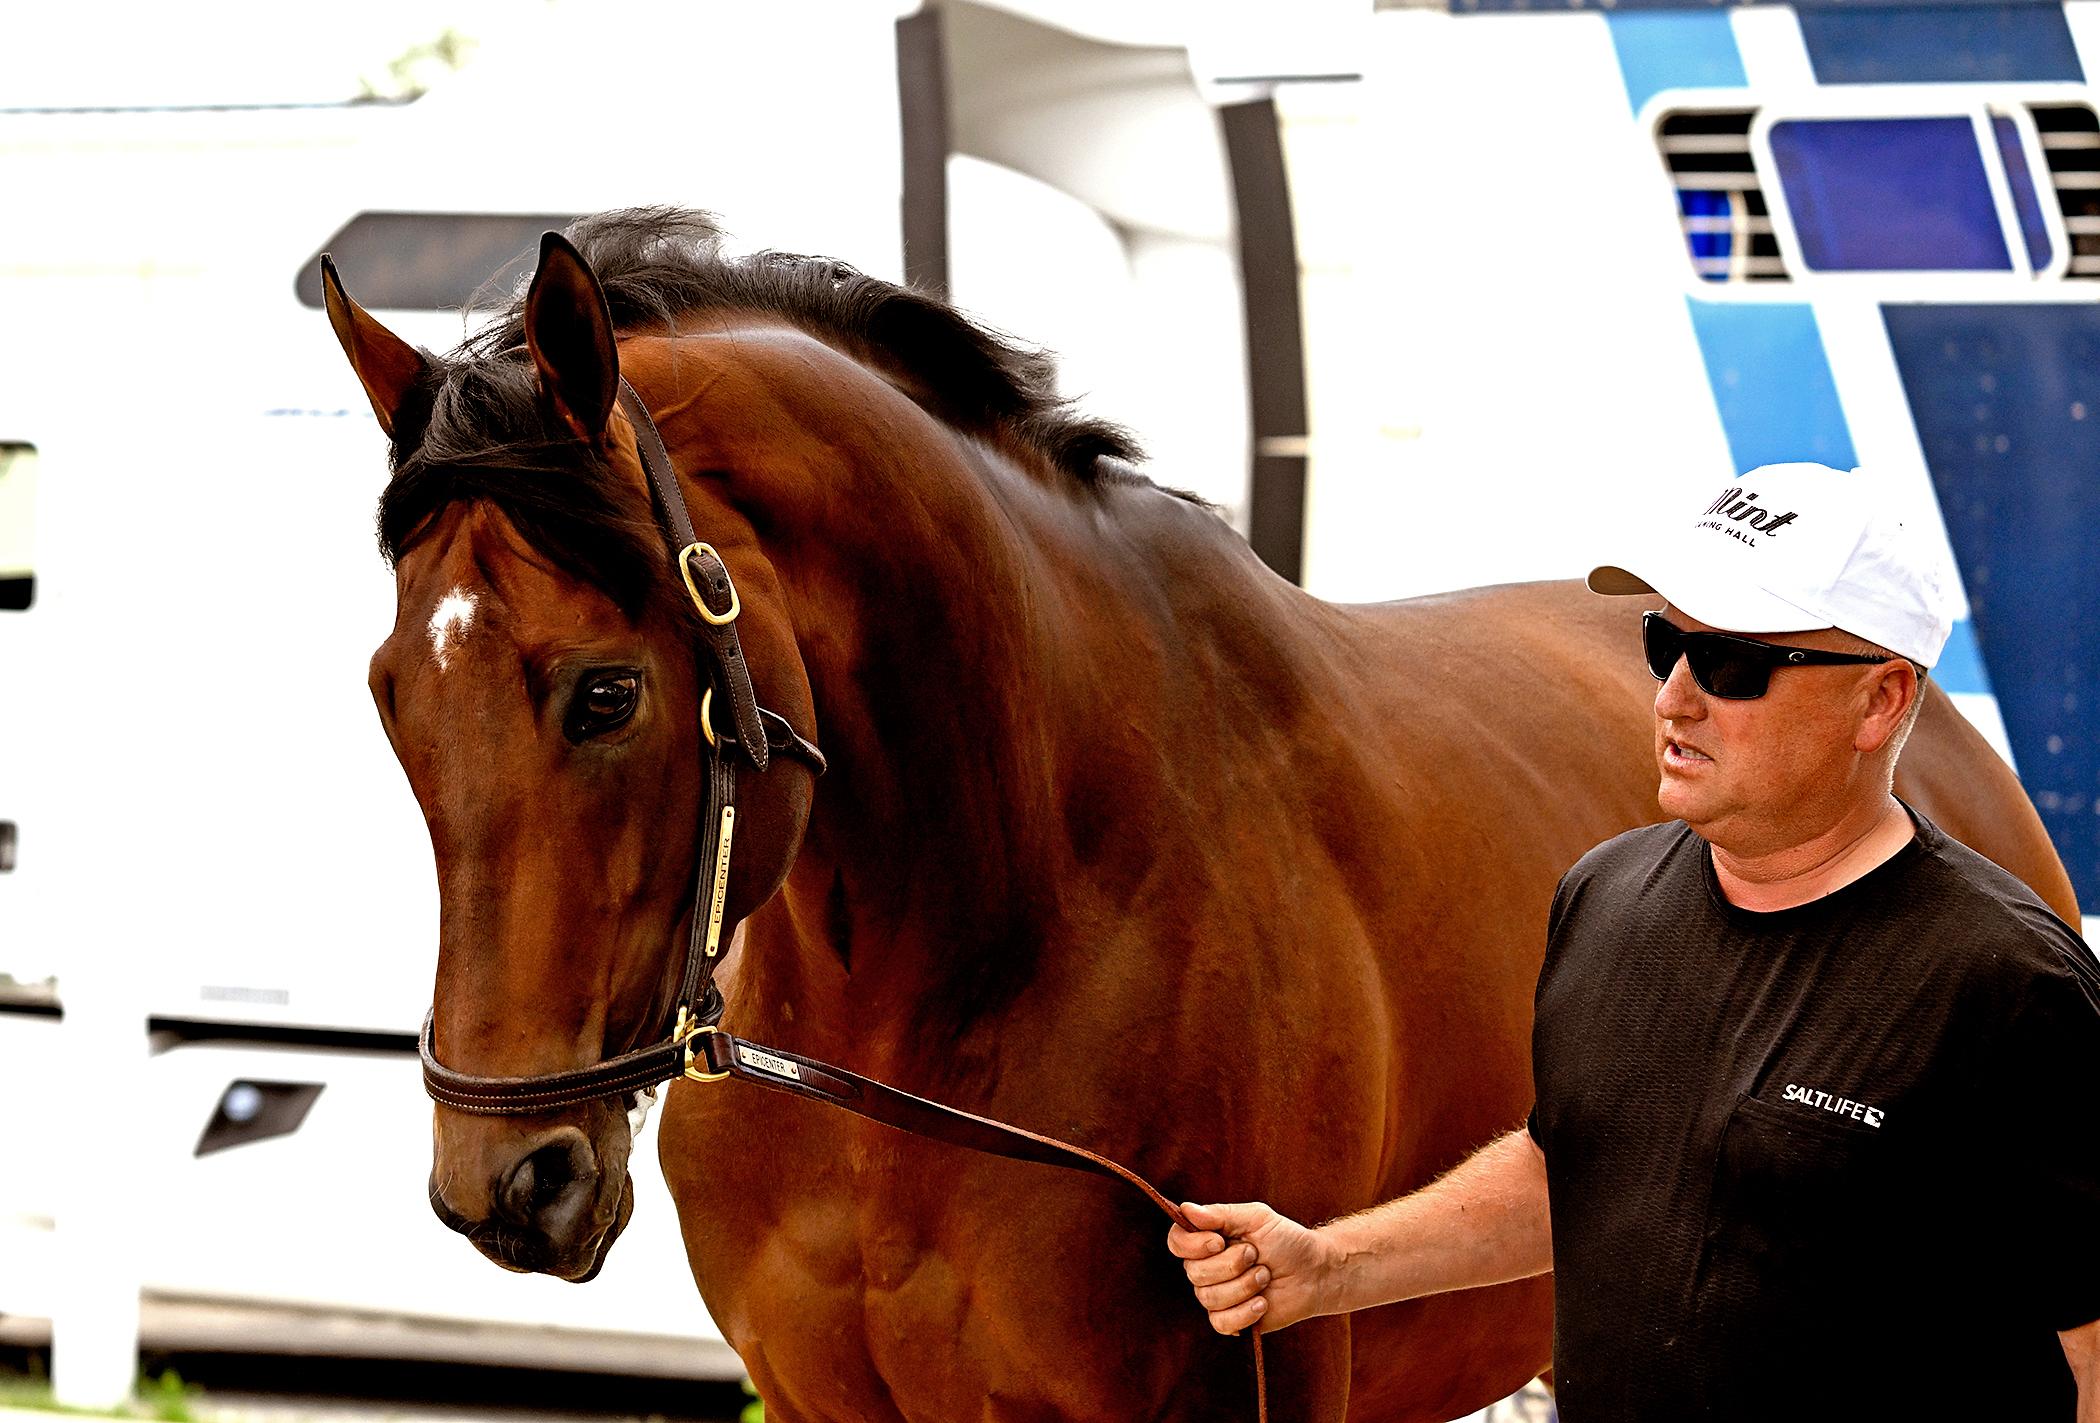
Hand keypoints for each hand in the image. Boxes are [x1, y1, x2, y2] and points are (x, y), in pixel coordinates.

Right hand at [1166, 1200, 1331, 1334]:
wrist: (1314, 1272)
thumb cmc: (1286, 1240)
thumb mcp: (1256, 1218)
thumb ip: (1221, 1214)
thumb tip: (1186, 1210)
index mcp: (1208, 1240)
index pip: (1177, 1242)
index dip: (1193, 1245)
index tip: (1219, 1241)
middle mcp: (1206, 1268)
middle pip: (1194, 1273)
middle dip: (1231, 1265)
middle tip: (1256, 1256)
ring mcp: (1217, 1296)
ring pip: (1209, 1298)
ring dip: (1244, 1286)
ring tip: (1265, 1276)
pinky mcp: (1230, 1320)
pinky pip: (1221, 1322)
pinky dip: (1245, 1313)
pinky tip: (1262, 1302)